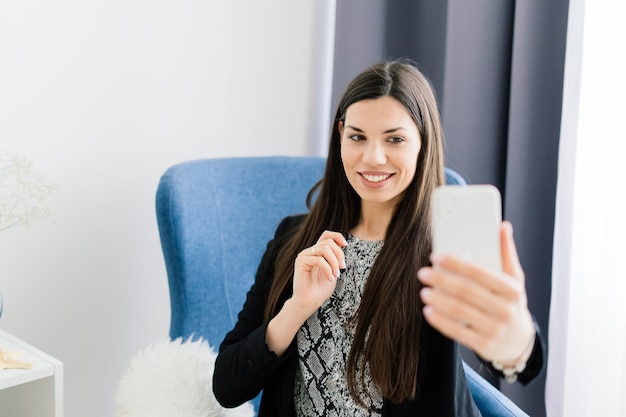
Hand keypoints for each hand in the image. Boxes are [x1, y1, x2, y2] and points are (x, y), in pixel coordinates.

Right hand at [291, 231, 346, 316]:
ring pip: (325, 249)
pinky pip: (319, 260)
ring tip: (336, 275)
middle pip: (328, 242)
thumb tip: (343, 244)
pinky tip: (330, 278)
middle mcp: (310, 251)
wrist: (310, 302)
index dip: (337, 236)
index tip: (346, 245)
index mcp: (317, 252)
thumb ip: (335, 258)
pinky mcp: (301, 262)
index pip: (326, 235)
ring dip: (334, 262)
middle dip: (339, 254)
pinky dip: (328, 269)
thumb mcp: (333, 270)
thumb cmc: (320, 289)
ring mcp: (304, 256)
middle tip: (342, 268)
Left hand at [417, 221, 534, 364]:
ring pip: (459, 311)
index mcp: (512, 289)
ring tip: (424, 291)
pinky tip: (428, 311)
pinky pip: (457, 331)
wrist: (519, 342)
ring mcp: (495, 329)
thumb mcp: (515, 279)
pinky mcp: (484, 344)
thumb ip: (506, 253)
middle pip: (466, 292)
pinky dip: (440, 320)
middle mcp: (505, 310)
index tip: (436, 256)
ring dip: (438, 300)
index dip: (456, 263)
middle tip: (423, 273)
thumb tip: (502, 226)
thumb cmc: (512, 304)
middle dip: (441, 280)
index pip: (480, 273)